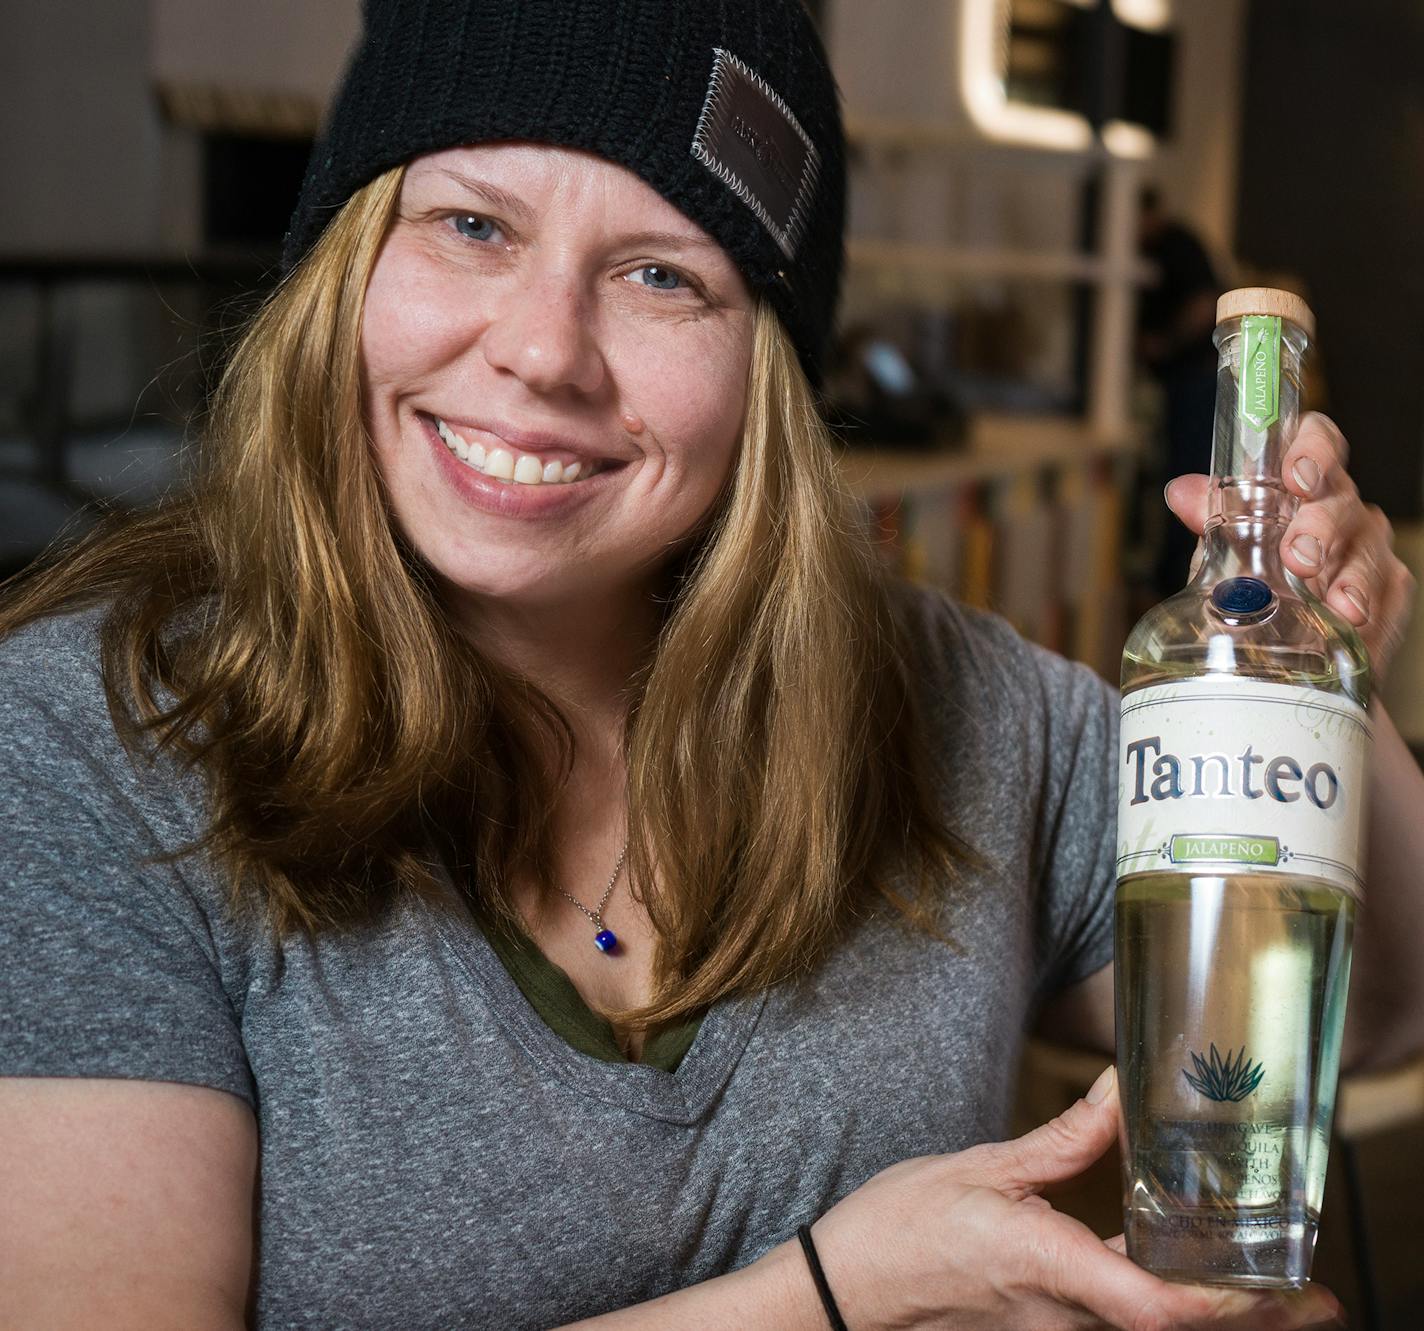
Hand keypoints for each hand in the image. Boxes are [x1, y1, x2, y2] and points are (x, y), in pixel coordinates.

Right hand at [809, 1067, 1341, 1329]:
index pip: (1154, 1306)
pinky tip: (1183, 1277)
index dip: (1227, 1306)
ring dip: (1214, 1313)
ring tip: (1273, 1289)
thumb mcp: (983, 1167)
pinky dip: (1164, 1304)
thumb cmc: (901, 1228)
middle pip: (1172, 1328)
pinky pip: (1115, 1321)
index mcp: (1045, 1267)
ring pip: (1148, 1328)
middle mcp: (1060, 1317)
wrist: (845, 1288)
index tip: (1290, 1291)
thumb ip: (1063, 1139)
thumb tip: (1121, 1091)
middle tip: (1316, 1299)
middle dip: (1251, 1318)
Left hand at [1166, 411, 1416, 683]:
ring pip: (1368, 546)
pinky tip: (1352, 617)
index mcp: (1300, 487)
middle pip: (1340, 498)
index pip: (1316, 442)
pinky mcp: (1386, 589)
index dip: (1311, 448)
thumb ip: (1210, 521)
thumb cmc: (1252, 587)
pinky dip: (1368, 603)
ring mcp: (1366, 548)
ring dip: (1349, 573)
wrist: (1275, 648)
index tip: (1294, 476)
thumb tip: (1182, 491)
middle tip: (1299, 555)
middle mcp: (1338, 510)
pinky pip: (1387, 590)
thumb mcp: (1221, 554)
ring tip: (1332, 599)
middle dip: (1320, 524)